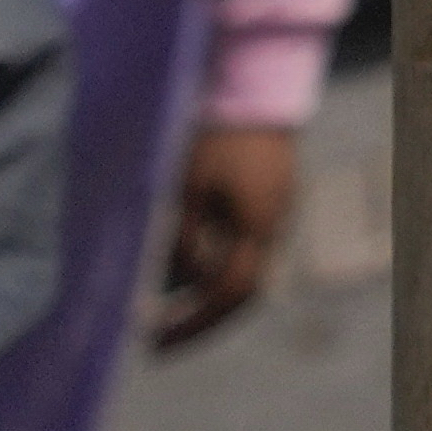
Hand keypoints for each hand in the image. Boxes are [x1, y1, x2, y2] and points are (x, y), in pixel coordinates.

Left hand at [155, 121, 298, 347]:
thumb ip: (183, 238)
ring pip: (244, 270)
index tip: (153, 343)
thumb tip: (171, 282)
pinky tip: (183, 266)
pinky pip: (246, 247)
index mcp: (257, 227)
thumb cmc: (218, 136)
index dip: (190, 324)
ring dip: (204, 293)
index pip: (227, 294)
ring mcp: (278, 213)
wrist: (261, 87)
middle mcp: (275, 227)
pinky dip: (215, 266)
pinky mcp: (272, 199)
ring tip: (160, 304)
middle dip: (200, 319)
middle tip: (161, 340)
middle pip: (242, 292)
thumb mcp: (189, 189)